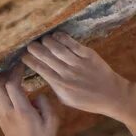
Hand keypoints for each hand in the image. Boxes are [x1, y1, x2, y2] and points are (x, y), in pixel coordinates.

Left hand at [0, 65, 59, 135]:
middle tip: (13, 71)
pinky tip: (2, 89)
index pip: (12, 85)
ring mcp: (0, 116)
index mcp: (22, 112)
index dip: (15, 72)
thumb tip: (35, 93)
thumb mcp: (53, 120)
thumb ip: (45, 102)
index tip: (21, 65)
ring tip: (6, 79)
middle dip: (3, 74)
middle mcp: (8, 113)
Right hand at [21, 32, 135, 118]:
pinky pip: (71, 43)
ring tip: (42, 39)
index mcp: (61, 86)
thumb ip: (54, 88)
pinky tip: (55, 35)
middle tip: (29, 45)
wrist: (112, 95)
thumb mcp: (67, 100)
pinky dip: (61, 38)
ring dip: (46, 42)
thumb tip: (42, 76)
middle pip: (46, 57)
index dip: (30, 61)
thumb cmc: (88, 100)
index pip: (40, 69)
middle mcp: (68, 74)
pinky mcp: (88, 55)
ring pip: (57, 48)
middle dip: (35, 49)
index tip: (23, 56)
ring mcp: (78, 63)